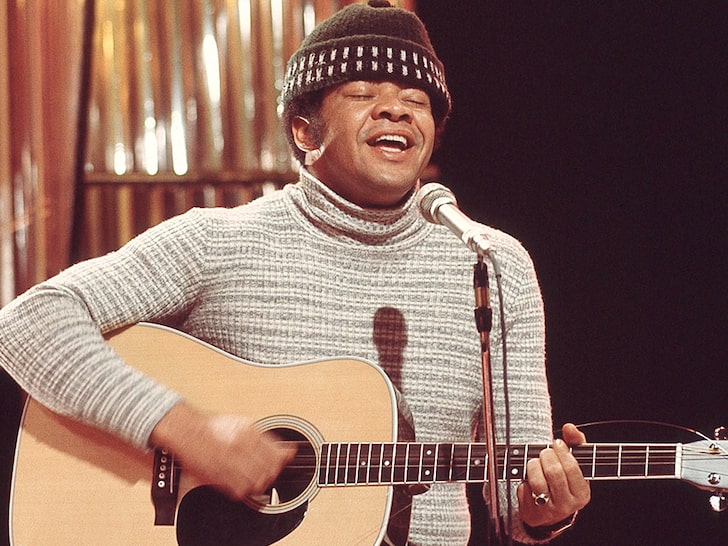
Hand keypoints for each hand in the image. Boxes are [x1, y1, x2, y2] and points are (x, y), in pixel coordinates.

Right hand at [150, 402, 296, 500]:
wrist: (186, 431)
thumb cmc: (212, 427)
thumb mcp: (243, 423)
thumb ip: (265, 437)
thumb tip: (288, 450)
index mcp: (248, 432)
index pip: (277, 454)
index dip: (281, 460)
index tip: (281, 460)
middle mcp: (240, 446)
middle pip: (269, 470)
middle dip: (271, 472)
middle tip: (266, 470)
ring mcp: (229, 462)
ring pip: (257, 482)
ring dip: (258, 482)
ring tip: (253, 476)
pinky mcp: (218, 477)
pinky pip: (240, 491)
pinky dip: (244, 490)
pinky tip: (241, 482)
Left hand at [517, 423, 590, 527]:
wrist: (548, 511)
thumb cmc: (562, 481)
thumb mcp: (573, 464)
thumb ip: (575, 443)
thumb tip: (569, 427)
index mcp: (581, 493)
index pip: (571, 468)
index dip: (562, 451)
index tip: (556, 444)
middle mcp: (568, 505)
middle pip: (554, 472)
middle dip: (546, 456)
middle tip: (544, 453)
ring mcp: (549, 511)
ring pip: (537, 482)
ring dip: (533, 466)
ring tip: (534, 462)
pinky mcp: (532, 513)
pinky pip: (524, 489)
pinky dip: (523, 479)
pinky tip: (528, 479)